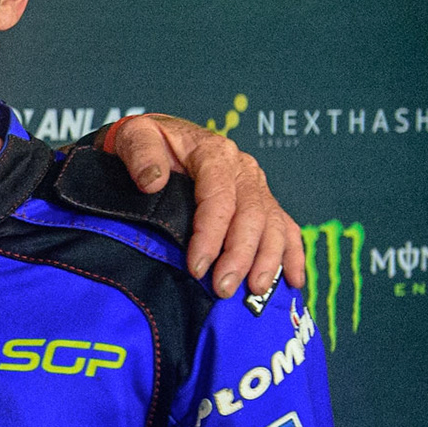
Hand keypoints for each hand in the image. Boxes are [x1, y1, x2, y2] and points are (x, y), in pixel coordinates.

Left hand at [108, 114, 304, 298]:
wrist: (161, 137)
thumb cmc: (146, 140)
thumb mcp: (135, 136)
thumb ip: (141, 154)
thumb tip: (152, 181)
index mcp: (214, 153)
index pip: (219, 197)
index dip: (211, 235)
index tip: (197, 267)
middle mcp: (242, 168)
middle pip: (251, 215)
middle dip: (240, 256)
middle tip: (222, 288)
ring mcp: (256, 185)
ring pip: (273, 224)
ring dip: (267, 260)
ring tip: (254, 290)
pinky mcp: (261, 200)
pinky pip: (285, 226)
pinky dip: (292, 254)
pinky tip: (293, 281)